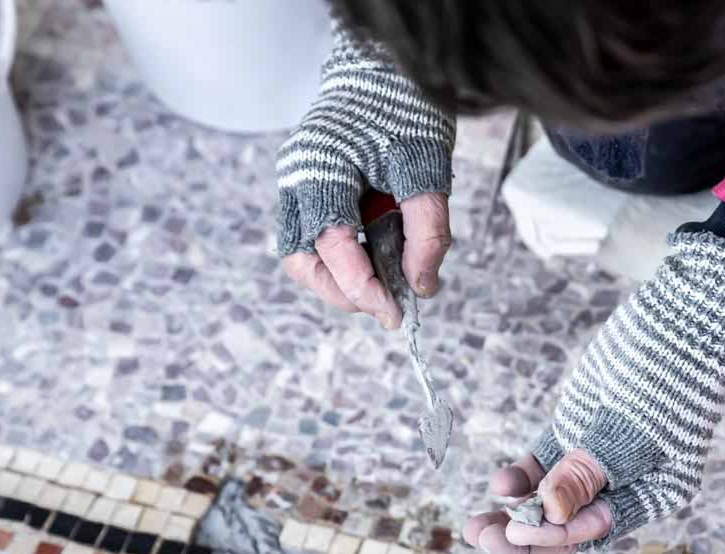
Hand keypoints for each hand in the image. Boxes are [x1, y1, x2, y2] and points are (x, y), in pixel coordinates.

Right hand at [276, 25, 456, 328]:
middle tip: (388, 307)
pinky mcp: (307, 192)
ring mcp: (296, 187)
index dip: (363, 288)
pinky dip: (343, 260)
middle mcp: (297, 180)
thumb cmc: (404, 110)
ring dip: (339, 282)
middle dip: (345, 293)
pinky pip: (314, 240)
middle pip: (303, 261)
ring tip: (384, 288)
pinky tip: (377, 260)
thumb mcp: (427, 166)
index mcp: (321, 168)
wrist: (384, 70)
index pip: (332, 245)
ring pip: (302, 256)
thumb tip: (423, 287)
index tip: (395, 313)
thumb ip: (427, 230)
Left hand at [465, 231, 724, 553]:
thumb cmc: (667, 380)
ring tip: (475, 526)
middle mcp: (623, 484)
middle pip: (566, 522)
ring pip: (547, 497)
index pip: (593, 529)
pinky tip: (498, 486)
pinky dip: (520, 478)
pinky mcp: (573, 431)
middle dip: (524, 535)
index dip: (552, 536)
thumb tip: (551, 512)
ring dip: (513, 512)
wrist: (676, 323)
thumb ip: (587, 473)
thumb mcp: (629, 432)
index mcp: (651, 495)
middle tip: (483, 539)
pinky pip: (541, 465)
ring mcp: (594, 456)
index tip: (514, 532)